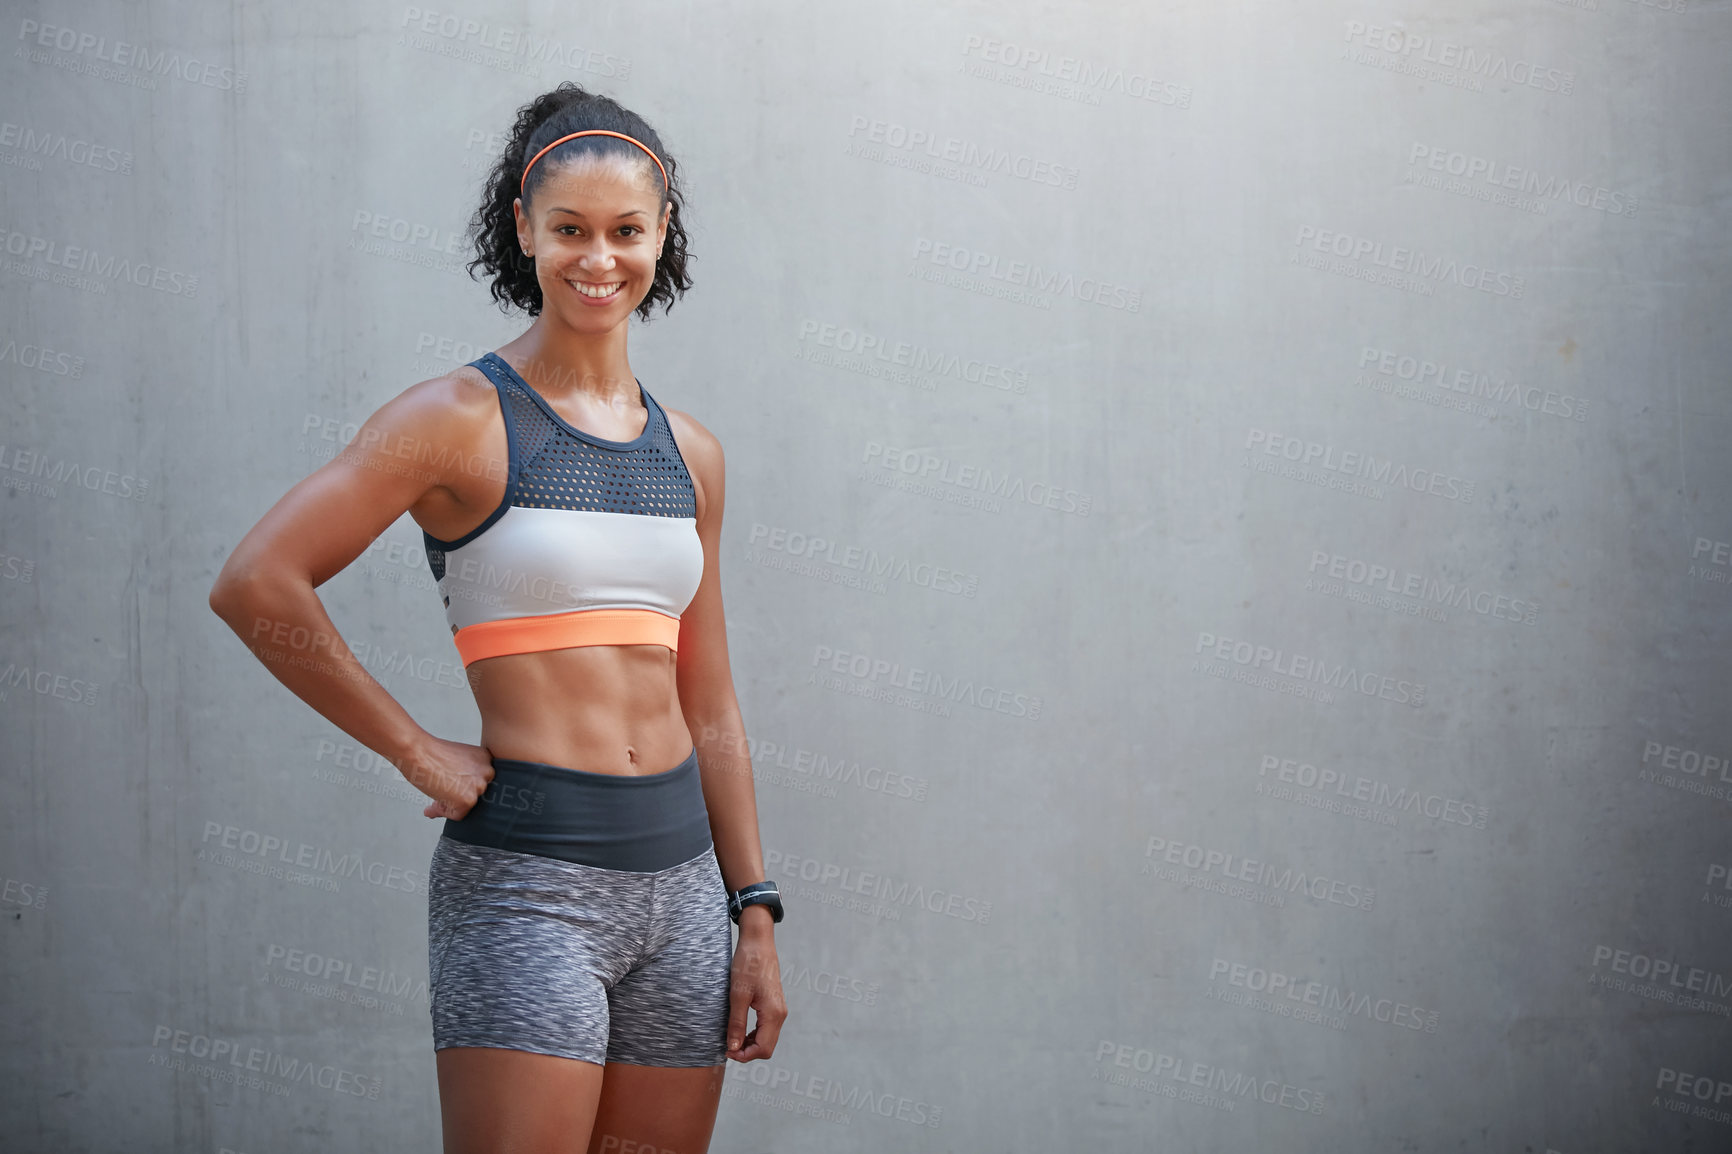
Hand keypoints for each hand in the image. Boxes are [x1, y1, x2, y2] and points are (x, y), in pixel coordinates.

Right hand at [396, 735, 495, 819]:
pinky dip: (444, 812)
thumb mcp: (456, 760)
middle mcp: (487, 772)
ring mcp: (479, 786)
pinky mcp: (468, 799)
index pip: (481, 781)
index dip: (464, 786)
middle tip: (441, 794)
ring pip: (468, 805)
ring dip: (451, 805)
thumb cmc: (431, 753)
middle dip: (458, 796)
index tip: (452, 788)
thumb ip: (464, 776)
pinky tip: (433, 805)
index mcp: (486, 759)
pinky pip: (458, 815)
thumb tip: (459, 796)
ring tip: (436, 799)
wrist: (418, 752)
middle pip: (476, 794)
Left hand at [725, 927, 786, 1061]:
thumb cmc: (748, 964)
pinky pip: (766, 1029)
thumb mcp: (738, 995)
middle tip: (727, 1047)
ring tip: (731, 1039)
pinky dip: (753, 1035)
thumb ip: (736, 1023)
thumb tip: (733, 1048)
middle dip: (747, 1052)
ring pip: (767, 1039)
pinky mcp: (774, 1005)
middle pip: (767, 1047)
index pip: (763, 1049)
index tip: (727, 1051)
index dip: (745, 1056)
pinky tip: (740, 1030)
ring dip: (750, 1044)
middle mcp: (780, 1014)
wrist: (758, 942)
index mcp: (773, 1014)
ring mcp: (778, 1010)